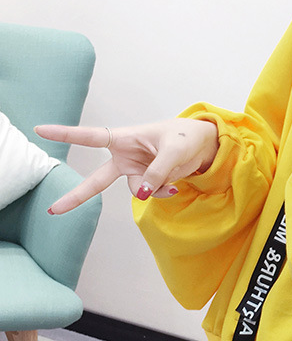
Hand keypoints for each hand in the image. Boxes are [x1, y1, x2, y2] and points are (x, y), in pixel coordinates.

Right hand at [35, 118, 219, 213]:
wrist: (202, 145)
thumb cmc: (185, 137)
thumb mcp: (174, 151)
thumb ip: (156, 173)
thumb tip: (141, 195)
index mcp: (124, 138)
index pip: (90, 137)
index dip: (66, 134)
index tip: (40, 130)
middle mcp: (124, 156)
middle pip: (96, 179)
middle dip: (77, 195)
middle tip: (54, 209)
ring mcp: (135, 170)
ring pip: (135, 189)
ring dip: (153, 188)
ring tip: (171, 178)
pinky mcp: (147, 180)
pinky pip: (149, 193)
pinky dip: (161, 192)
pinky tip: (174, 185)